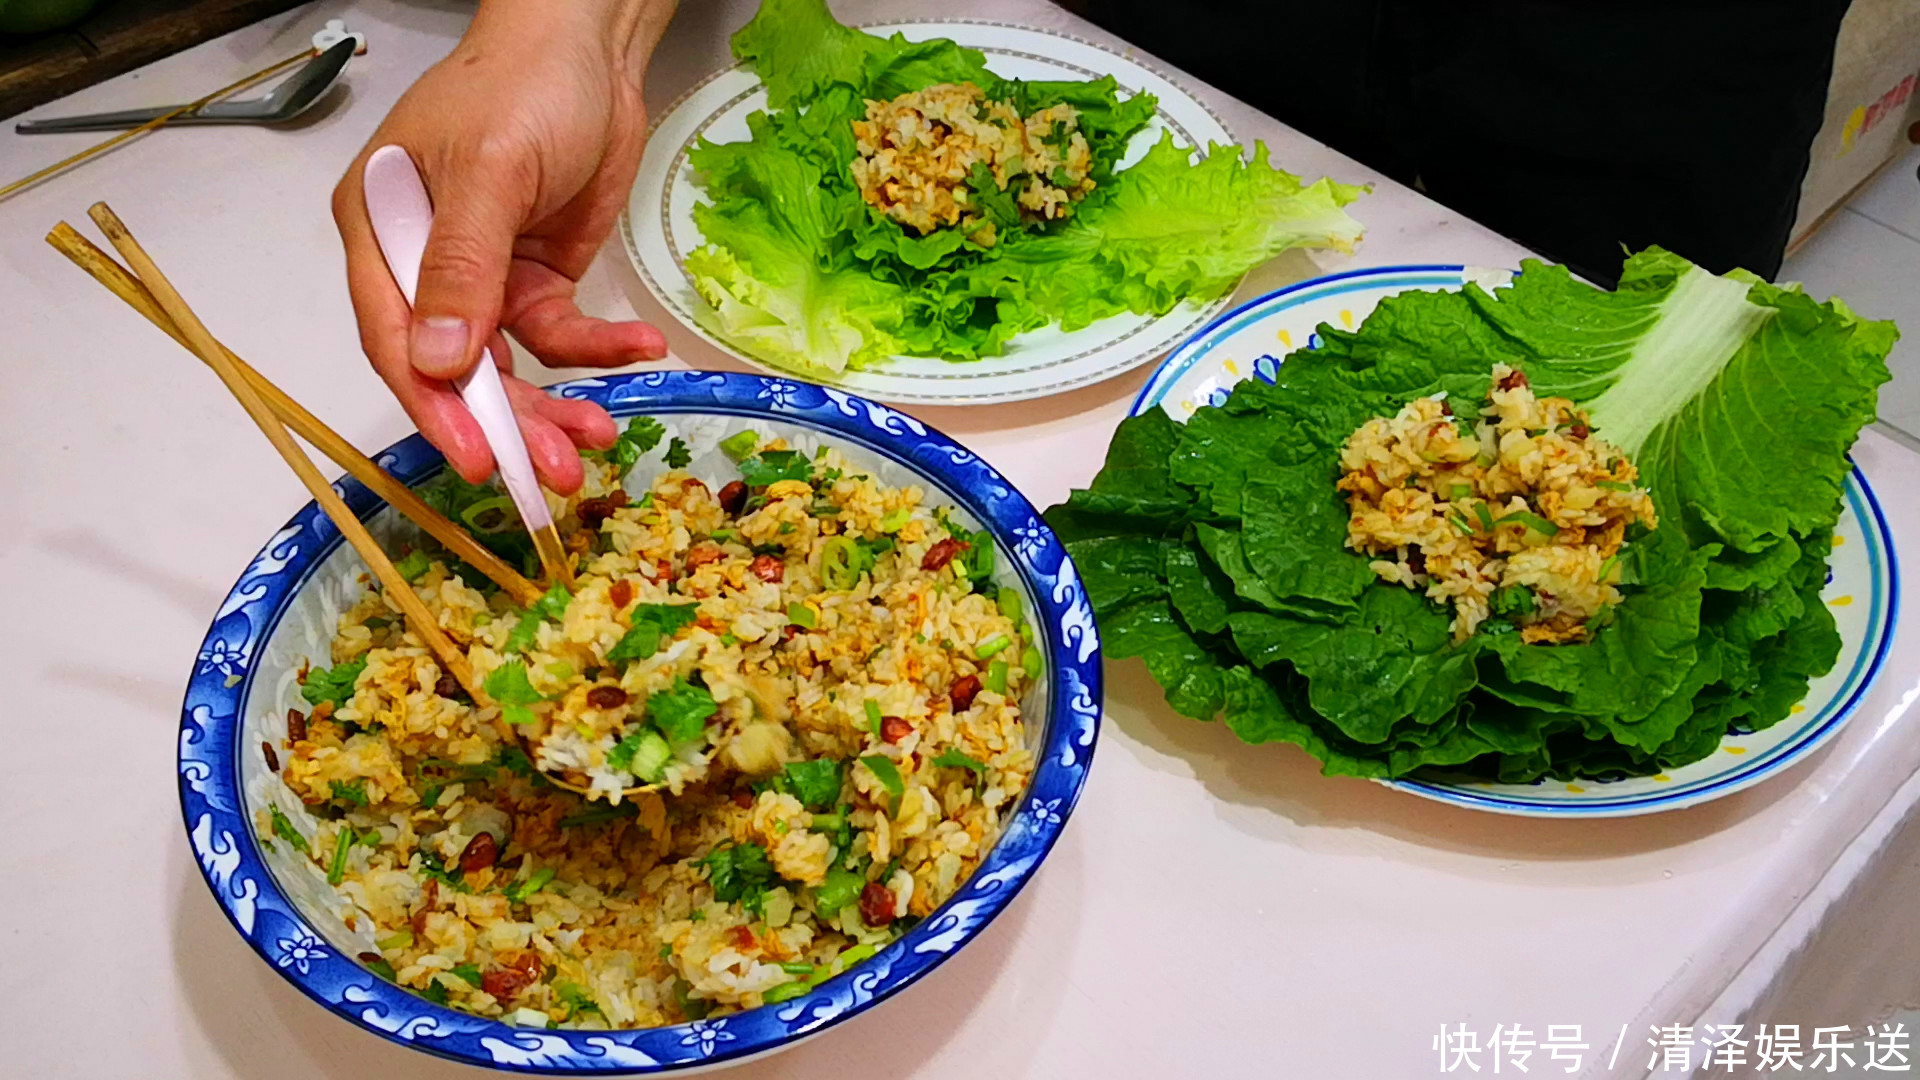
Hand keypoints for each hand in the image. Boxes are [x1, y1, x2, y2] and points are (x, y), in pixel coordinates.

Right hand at [332, 0, 676, 493]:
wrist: (589, 47)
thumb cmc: (522, 86)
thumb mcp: (489, 173)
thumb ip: (463, 268)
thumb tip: (440, 361)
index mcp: (381, 234)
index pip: (398, 342)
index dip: (437, 409)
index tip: (480, 460)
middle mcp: (425, 264)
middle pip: (457, 368)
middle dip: (509, 424)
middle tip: (554, 472)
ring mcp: (484, 275)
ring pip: (511, 365)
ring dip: (553, 404)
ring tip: (598, 440)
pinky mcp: (537, 276)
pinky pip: (562, 333)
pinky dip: (599, 350)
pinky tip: (640, 350)